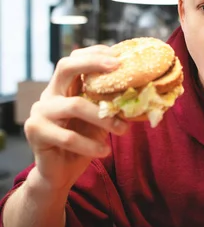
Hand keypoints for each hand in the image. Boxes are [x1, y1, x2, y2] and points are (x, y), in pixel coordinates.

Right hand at [23, 45, 128, 191]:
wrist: (60, 172)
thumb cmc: (84, 140)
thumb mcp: (101, 118)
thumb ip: (112, 104)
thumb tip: (145, 92)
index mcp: (64, 87)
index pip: (75, 59)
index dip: (95, 53)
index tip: (119, 55)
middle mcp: (49, 94)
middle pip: (66, 67)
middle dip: (93, 63)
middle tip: (118, 68)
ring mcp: (40, 111)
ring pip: (75, 105)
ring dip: (104, 118)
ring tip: (124, 129)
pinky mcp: (35, 132)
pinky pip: (68, 137)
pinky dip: (90, 144)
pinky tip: (104, 151)